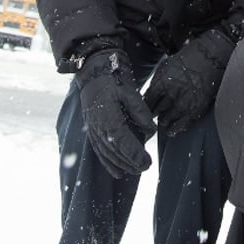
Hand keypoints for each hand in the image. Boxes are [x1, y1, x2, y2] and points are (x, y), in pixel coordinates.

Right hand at [74, 50, 155, 178]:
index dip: (133, 154)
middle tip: (146, 166)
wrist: (93, 71)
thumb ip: (140, 111)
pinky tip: (117, 172)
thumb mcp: (129, 90)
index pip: (121, 141)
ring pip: (106, 154)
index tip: (146, 161)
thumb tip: (151, 130)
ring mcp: (93, 129)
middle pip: (114, 151)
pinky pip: (99, 151)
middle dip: (130, 162)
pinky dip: (108, 163)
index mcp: (107, 116)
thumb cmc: (113, 79)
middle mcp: (97, 126)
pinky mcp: (92, 130)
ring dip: (121, 165)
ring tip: (136, 171)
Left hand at [143, 29, 233, 136]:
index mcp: (162, 82)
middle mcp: (171, 94)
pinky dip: (175, 128)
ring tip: (163, 119)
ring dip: (164, 120)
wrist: (212, 56)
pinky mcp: (196, 109)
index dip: (146, 106)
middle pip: (156, 111)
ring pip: (166, 119)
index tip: (146, 108)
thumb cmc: (189, 58)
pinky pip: (182, 124)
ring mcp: (184, 103)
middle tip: (155, 114)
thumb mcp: (167, 66)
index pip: (147, 101)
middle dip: (155, 113)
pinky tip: (171, 131)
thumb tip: (148, 97)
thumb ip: (157, 83)